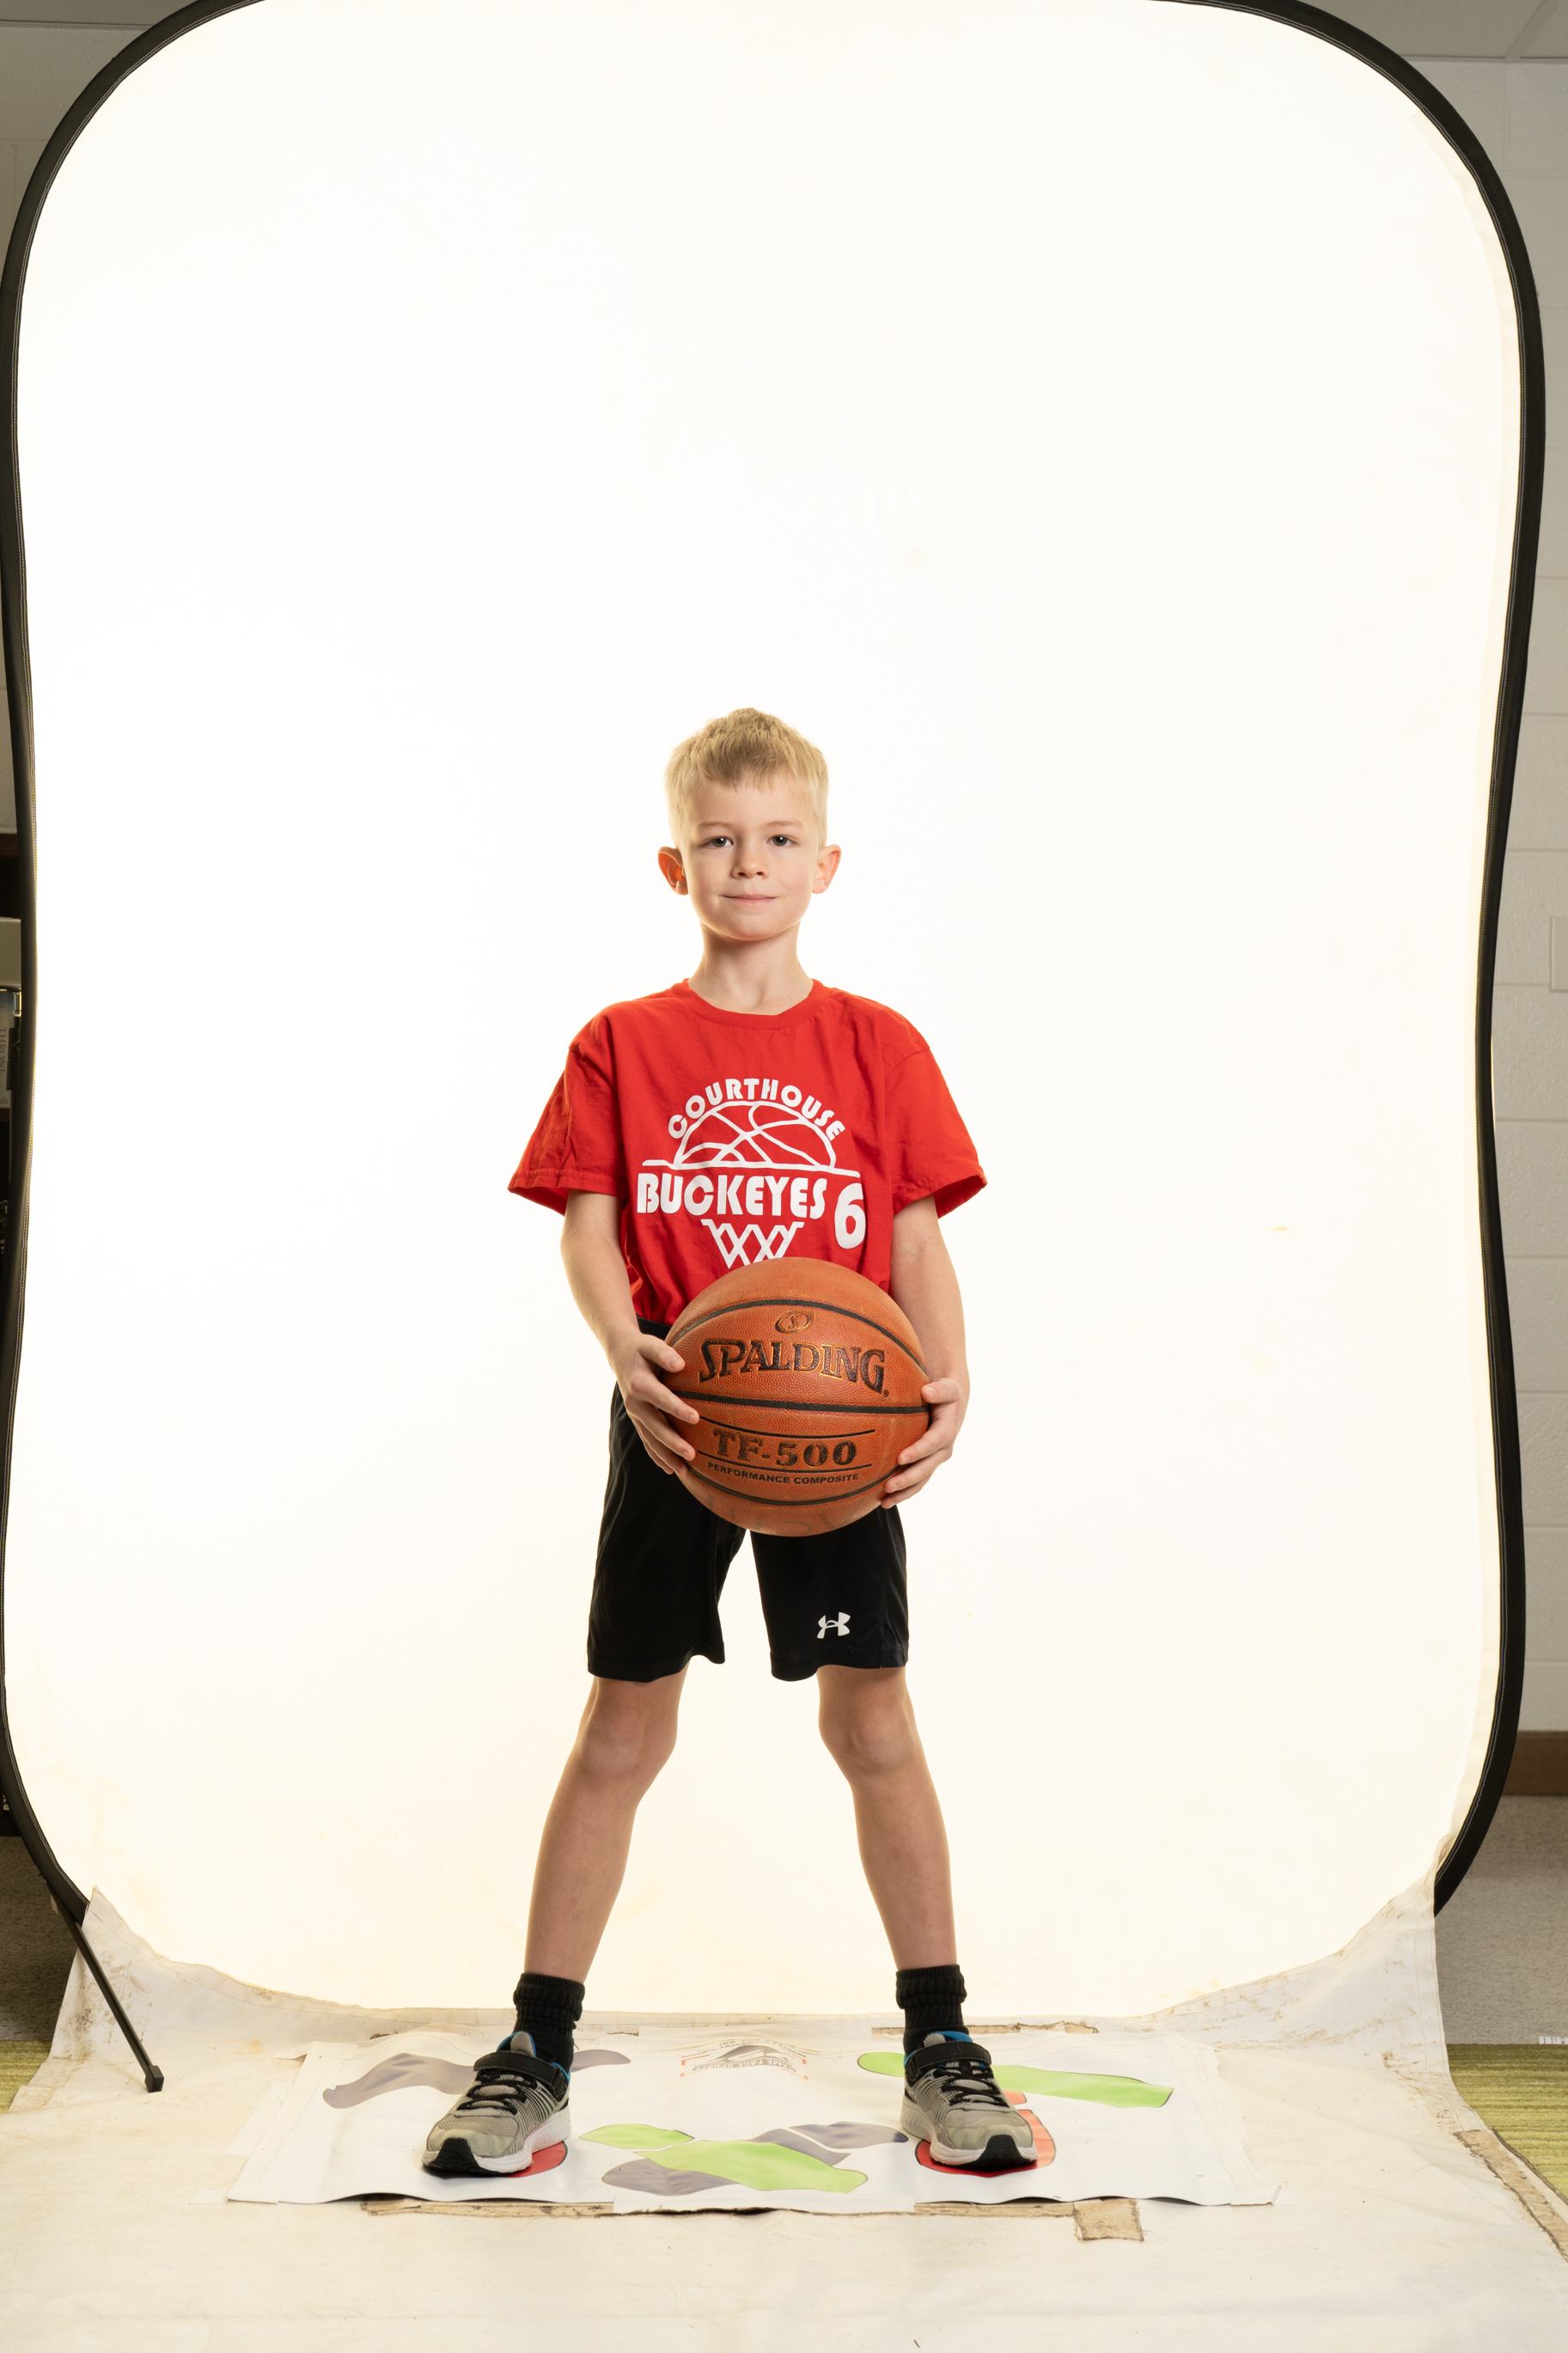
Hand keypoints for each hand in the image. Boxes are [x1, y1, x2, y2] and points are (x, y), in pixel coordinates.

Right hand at [612, 1332, 700, 1474]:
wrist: (619, 1355)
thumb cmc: (641, 1349)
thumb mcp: (650, 1344)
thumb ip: (664, 1353)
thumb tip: (680, 1363)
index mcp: (639, 1383)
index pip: (661, 1398)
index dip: (677, 1409)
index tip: (696, 1418)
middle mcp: (634, 1403)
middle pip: (655, 1426)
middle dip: (672, 1442)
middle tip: (691, 1454)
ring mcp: (635, 1414)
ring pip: (651, 1439)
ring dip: (666, 1456)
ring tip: (684, 1470)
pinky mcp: (638, 1420)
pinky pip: (647, 1441)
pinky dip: (657, 1456)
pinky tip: (670, 1469)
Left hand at [881, 1377, 965, 1505]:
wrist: (952, 1404)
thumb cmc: (944, 1393)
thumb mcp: (948, 1388)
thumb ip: (939, 1390)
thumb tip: (926, 1391)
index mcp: (947, 1431)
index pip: (932, 1444)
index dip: (918, 1452)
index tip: (900, 1458)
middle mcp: (943, 1450)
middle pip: (926, 1468)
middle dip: (908, 1479)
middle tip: (889, 1486)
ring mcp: (935, 1460)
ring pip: (921, 1480)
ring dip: (904, 1492)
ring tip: (884, 1502)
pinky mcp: (927, 1464)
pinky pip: (916, 1482)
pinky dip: (903, 1492)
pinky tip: (884, 1500)